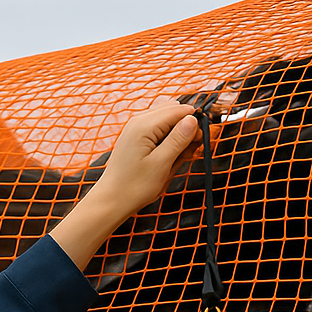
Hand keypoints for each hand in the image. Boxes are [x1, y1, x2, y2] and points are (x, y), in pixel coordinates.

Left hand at [49, 102, 197, 269]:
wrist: (111, 201)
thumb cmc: (134, 187)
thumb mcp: (162, 164)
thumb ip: (178, 140)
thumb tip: (193, 119)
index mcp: (144, 125)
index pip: (181, 110)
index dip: (195, 124)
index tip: (200, 143)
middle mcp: (138, 121)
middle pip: (175, 111)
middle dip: (186, 129)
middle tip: (189, 153)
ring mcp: (135, 128)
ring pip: (168, 120)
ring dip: (178, 136)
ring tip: (176, 159)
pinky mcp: (135, 137)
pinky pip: (158, 130)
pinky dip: (167, 141)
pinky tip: (168, 158)